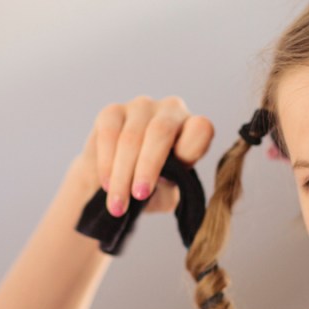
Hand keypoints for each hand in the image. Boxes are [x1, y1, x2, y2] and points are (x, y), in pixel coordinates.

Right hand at [78, 96, 213, 216]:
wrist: (118, 183)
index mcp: (195, 127)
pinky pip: (108, 134)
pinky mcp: (112, 111)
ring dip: (123, 173)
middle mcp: (172, 109)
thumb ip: (171, 183)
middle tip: (138, 196)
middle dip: (147, 167)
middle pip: (160, 131)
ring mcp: (141, 106)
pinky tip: (107, 183)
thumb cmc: (153, 187)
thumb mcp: (169, 192)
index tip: (170, 181)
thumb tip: (161, 176)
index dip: (189, 151)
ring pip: (131, 137)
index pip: (201, 129)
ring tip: (118, 202)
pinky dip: (106, 162)